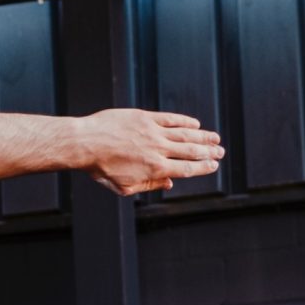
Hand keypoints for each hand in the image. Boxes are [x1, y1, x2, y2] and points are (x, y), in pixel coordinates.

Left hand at [79, 109, 223, 195]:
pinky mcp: (144, 117)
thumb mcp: (124, 186)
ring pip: (185, 134)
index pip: (187, 169)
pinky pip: (170, 119)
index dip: (204, 167)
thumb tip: (170, 184)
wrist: (84, 143)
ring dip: (203, 136)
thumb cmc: (100, 168)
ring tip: (215, 138)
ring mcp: (152, 132)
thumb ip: (149, 185)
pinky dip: (184, 121)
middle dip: (209, 152)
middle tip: (220, 152)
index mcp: (155, 169)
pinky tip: (195, 123)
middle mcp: (158, 150)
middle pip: (191, 151)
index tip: (214, 165)